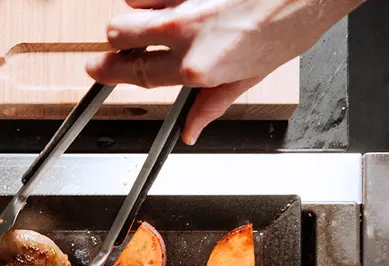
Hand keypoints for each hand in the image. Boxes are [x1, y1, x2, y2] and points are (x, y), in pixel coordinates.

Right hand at [86, 0, 362, 143]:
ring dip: (141, 8)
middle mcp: (185, 31)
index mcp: (197, 67)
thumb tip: (191, 128)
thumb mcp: (252, 75)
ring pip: (133, 0)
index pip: (135, 73)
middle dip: (118, 38)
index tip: (95, 69)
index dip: (107, 72)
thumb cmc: (293, 24)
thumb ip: (212, 102)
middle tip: (129, 42)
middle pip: (118, 31)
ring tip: (166, 13)